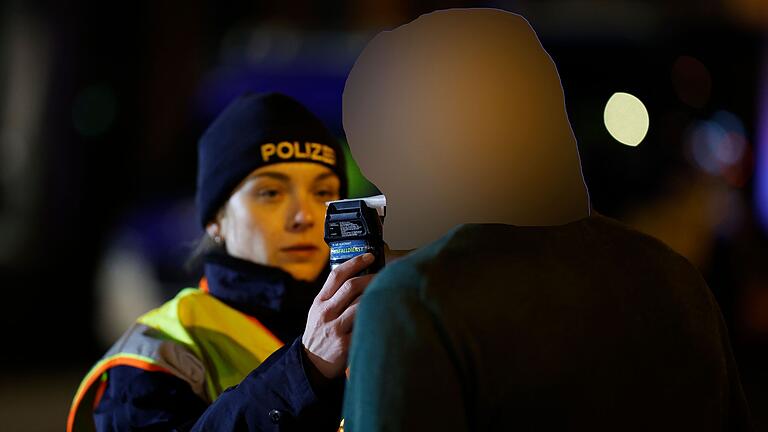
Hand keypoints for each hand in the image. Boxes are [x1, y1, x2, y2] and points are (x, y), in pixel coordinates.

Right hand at [302, 253, 374, 378]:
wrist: (310, 365)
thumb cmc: (319, 334)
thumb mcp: (318, 312)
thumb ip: (333, 296)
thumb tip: (357, 276)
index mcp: (319, 302)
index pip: (336, 275)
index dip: (355, 262)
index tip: (369, 256)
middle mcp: (326, 313)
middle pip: (352, 286)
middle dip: (371, 277)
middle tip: (384, 275)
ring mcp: (335, 329)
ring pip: (361, 305)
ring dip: (376, 297)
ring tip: (388, 293)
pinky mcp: (345, 344)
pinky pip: (365, 326)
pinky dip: (376, 319)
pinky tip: (386, 314)